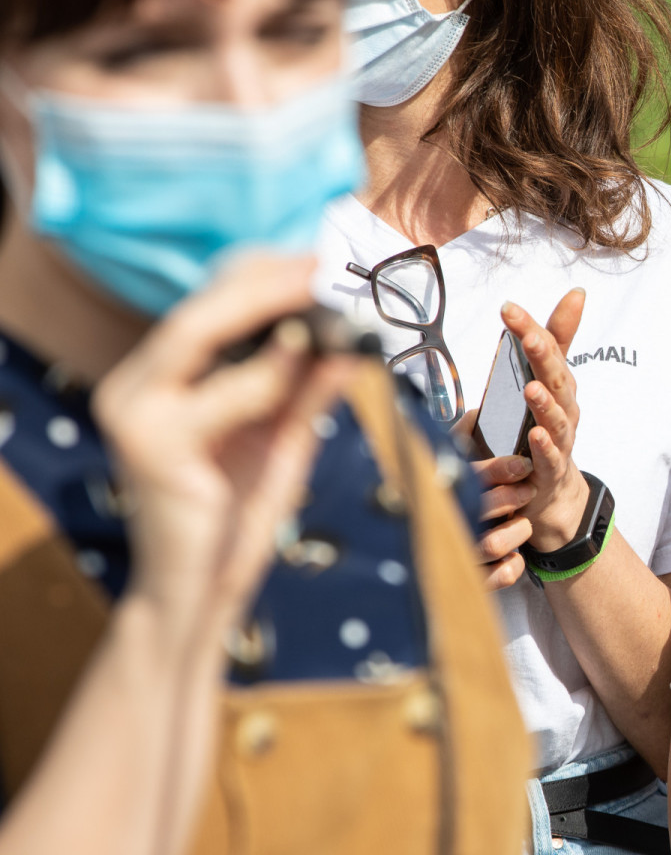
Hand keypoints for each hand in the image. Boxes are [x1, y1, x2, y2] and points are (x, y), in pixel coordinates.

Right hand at [94, 254, 355, 643]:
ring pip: (199, 336)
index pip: (203, 305)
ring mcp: (134, 417)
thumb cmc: (239, 514)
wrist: (202, 594)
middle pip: (197, 309)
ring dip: (271, 314)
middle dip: (266, 281)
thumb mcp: (283, 437)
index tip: (320, 259)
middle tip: (327, 267)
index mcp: (160, 379)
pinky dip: (268, 374)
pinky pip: (220, 397)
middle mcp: (135, 388)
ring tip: (330, 306)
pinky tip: (311, 358)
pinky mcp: (152, 450)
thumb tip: (351, 337)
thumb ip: (307, 389)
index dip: (259, 275)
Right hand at [459, 413, 533, 590]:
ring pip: (493, 545)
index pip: (469, 477)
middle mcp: (447, 522)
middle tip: (525, 491)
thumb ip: (465, 435)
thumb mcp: (458, 459)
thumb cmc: (458, 491)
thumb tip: (479, 412)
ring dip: (517, 532)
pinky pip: (499, 576)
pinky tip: (514, 556)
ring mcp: (458, 553)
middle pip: (483, 510)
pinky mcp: (472, 578)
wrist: (451, 539)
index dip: (499, 469)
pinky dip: (512, 567)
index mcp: (443, 490)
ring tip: (521, 523)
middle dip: (513, 498)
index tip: (522, 464)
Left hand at [501, 292, 589, 552]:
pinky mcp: (551, 470)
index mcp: (559, 384)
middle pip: (557, 380)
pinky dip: (543, 447)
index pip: (547, 350)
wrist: (551, 490)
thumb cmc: (546, 427)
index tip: (508, 308)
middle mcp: (564, 408)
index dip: (530, 328)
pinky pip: (549, 458)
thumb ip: (556, 339)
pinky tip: (533, 435)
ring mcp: (559, 439)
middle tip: (527, 337)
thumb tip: (578, 293)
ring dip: (544, 404)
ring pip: (556, 419)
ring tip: (530, 388)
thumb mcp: (548, 380)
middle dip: (543, 358)